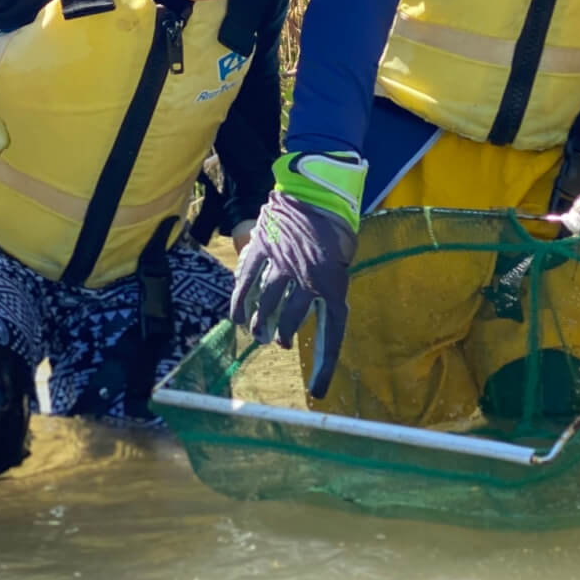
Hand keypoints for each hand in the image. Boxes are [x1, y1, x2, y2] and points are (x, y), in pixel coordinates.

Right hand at [228, 152, 366, 398]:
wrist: (318, 188)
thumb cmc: (335, 226)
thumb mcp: (341, 261)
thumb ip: (328, 286)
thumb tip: (318, 311)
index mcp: (334, 283)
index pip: (331, 333)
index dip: (324, 365)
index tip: (318, 391)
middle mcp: (307, 277)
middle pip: (290, 318)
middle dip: (281, 334)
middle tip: (277, 341)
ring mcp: (281, 262)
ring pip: (267, 301)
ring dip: (260, 321)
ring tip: (258, 333)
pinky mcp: (263, 248)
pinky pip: (247, 281)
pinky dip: (241, 300)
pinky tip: (238, 317)